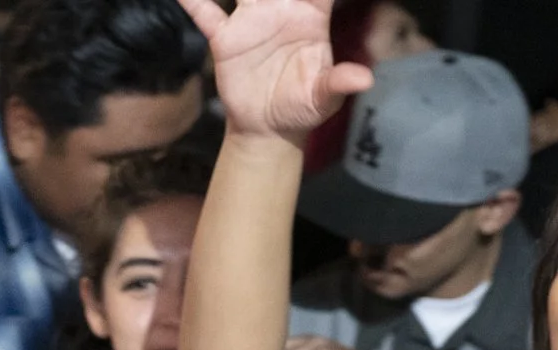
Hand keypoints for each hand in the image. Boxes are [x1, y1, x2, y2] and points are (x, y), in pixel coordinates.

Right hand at [176, 0, 373, 140]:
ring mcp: (252, 20)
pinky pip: (206, 13)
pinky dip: (193, 0)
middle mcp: (282, 9)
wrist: (268, 128)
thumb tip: (364, 79)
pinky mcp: (226, 39)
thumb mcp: (323, 98)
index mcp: (312, 15)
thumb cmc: (302, 107)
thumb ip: (339, 83)